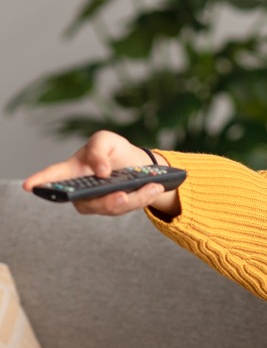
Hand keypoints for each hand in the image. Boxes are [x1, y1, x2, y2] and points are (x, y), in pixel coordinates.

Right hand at [23, 130, 175, 215]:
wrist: (137, 163)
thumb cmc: (113, 150)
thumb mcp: (106, 140)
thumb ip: (98, 150)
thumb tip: (100, 171)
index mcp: (73, 170)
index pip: (54, 176)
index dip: (41, 181)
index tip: (30, 185)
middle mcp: (82, 190)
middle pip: (87, 201)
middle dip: (106, 201)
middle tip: (122, 195)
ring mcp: (99, 201)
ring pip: (112, 207)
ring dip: (134, 199)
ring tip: (153, 187)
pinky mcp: (116, 207)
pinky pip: (128, 207)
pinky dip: (143, 197)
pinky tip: (155, 188)